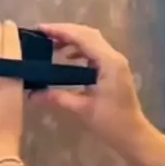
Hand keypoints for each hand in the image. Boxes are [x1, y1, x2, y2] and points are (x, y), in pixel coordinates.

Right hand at [32, 23, 146, 153]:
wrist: (133, 135)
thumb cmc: (111, 122)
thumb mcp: (81, 109)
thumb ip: (56, 98)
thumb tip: (31, 94)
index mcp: (108, 63)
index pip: (83, 37)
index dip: (61, 31)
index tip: (41, 29)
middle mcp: (113, 57)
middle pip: (88, 34)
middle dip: (65, 31)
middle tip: (42, 34)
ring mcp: (115, 62)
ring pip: (92, 41)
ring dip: (72, 39)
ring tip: (51, 44)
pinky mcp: (113, 69)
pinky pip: (94, 51)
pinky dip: (79, 49)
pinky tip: (66, 58)